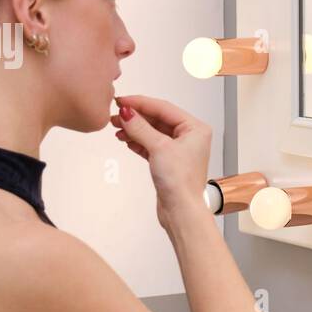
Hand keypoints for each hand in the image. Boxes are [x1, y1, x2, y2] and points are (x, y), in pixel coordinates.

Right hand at [110, 95, 213, 230]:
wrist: (181, 210)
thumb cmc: (181, 182)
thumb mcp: (159, 148)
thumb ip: (141, 128)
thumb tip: (127, 113)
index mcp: (195, 128)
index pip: (163, 108)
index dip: (140, 103)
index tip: (122, 101)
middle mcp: (190, 137)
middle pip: (157, 119)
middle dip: (136, 117)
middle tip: (116, 115)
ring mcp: (179, 150)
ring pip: (153, 132)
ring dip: (134, 130)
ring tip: (117, 128)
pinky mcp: (169, 162)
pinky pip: (151, 145)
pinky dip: (138, 142)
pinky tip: (126, 139)